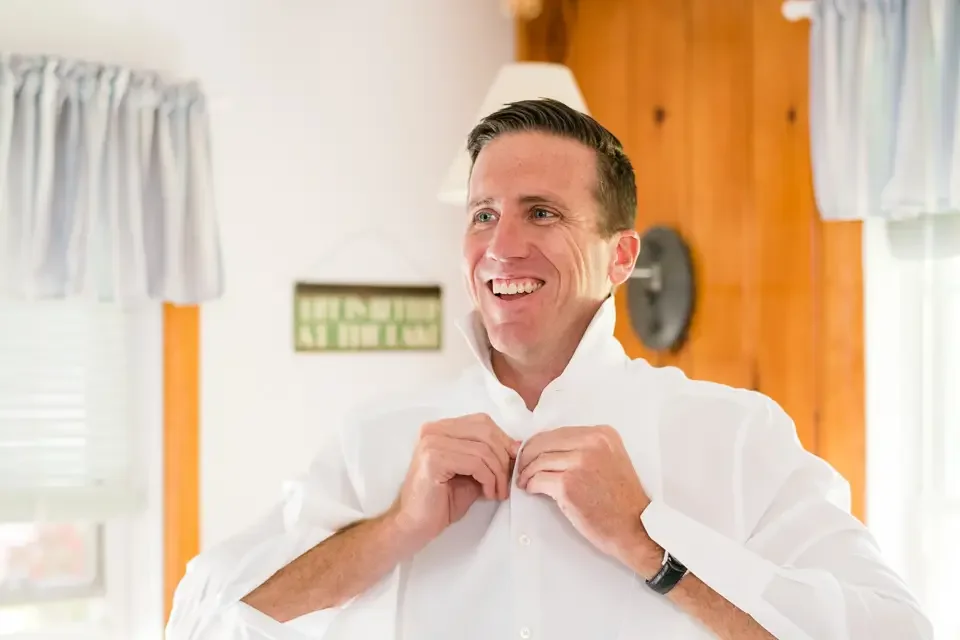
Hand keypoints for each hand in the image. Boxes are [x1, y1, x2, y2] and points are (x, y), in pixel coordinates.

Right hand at [390, 413, 518, 547]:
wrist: (414, 525)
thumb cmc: (442, 502)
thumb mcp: (472, 473)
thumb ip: (488, 456)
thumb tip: (516, 446)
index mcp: (440, 428)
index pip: (482, 422)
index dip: (502, 440)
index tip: (513, 462)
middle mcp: (433, 430)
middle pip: (485, 431)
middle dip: (503, 457)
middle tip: (507, 480)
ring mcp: (432, 442)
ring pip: (483, 449)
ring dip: (498, 473)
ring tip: (498, 492)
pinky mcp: (434, 459)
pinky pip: (476, 463)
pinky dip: (489, 479)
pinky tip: (488, 493)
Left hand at [516, 426, 658, 569]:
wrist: (635, 527)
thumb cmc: (621, 499)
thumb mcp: (611, 460)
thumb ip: (584, 448)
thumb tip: (547, 446)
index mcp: (603, 434)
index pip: (559, 432)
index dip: (540, 443)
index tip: (531, 453)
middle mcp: (592, 443)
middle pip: (545, 442)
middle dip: (528, 455)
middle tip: (522, 467)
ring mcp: (580, 463)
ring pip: (539, 460)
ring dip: (527, 472)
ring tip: (525, 480)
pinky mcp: (568, 485)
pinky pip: (537, 479)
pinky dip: (530, 484)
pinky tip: (531, 489)